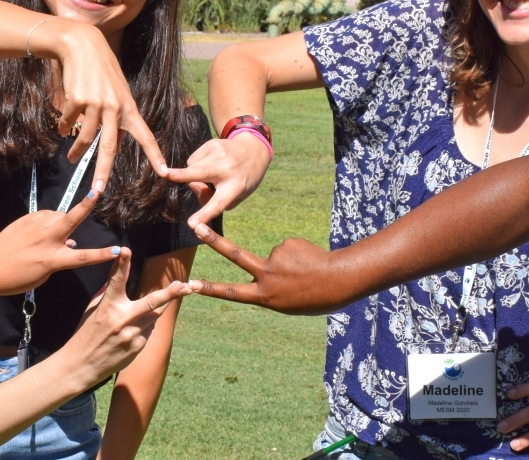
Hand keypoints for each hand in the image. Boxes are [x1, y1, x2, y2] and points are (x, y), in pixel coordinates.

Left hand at [0, 181, 127, 295]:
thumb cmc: (15, 277)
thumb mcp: (42, 274)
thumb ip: (58, 257)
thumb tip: (69, 241)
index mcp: (52, 259)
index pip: (83, 257)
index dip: (102, 255)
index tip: (118, 250)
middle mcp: (46, 240)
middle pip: (71, 219)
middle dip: (86, 204)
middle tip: (97, 189)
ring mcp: (35, 227)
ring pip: (58, 215)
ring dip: (62, 220)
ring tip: (53, 234)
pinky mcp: (25, 219)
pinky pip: (44, 216)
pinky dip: (47, 222)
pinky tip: (38, 232)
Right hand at [50, 21, 168, 185]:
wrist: (82, 46)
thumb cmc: (101, 72)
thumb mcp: (117, 93)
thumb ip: (118, 118)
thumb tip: (115, 146)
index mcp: (129, 108)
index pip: (145, 136)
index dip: (155, 155)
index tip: (165, 172)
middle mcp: (115, 108)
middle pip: (108, 147)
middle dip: (102, 172)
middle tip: (97, 190)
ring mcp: (96, 104)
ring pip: (84, 137)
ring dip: (77, 151)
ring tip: (72, 159)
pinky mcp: (77, 100)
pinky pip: (69, 123)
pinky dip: (65, 127)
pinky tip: (64, 127)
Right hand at [54, 248, 192, 387]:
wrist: (81, 365)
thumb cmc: (85, 333)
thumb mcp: (92, 309)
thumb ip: (107, 292)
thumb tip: (117, 273)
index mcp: (107, 307)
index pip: (115, 281)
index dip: (121, 264)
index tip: (125, 250)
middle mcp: (122, 320)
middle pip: (151, 303)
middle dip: (170, 293)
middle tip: (186, 286)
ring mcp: (133, 335)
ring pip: (154, 315)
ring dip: (157, 307)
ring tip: (167, 298)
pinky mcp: (139, 347)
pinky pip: (148, 330)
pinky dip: (144, 326)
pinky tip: (130, 333)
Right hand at [165, 134, 271, 227]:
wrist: (254, 150)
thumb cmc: (243, 179)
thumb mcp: (237, 196)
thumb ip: (214, 199)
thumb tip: (194, 186)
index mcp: (236, 187)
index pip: (218, 204)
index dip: (204, 214)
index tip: (193, 224)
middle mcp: (227, 169)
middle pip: (201, 173)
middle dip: (182, 175)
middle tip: (166, 174)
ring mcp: (219, 154)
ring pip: (192, 168)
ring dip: (194, 176)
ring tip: (210, 175)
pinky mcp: (212, 144)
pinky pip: (193, 160)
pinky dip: (196, 165)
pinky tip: (209, 164)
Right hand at [186, 226, 351, 314]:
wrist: (339, 281)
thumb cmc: (315, 297)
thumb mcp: (287, 302)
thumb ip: (271, 287)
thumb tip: (266, 263)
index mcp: (265, 297)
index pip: (230, 293)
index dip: (209, 289)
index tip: (190, 285)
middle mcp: (266, 277)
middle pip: (234, 256)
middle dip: (214, 240)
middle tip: (196, 226)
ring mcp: (275, 258)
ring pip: (276, 255)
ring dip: (291, 261)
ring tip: (307, 271)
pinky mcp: (287, 243)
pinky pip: (289, 247)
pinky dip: (299, 253)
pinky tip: (311, 260)